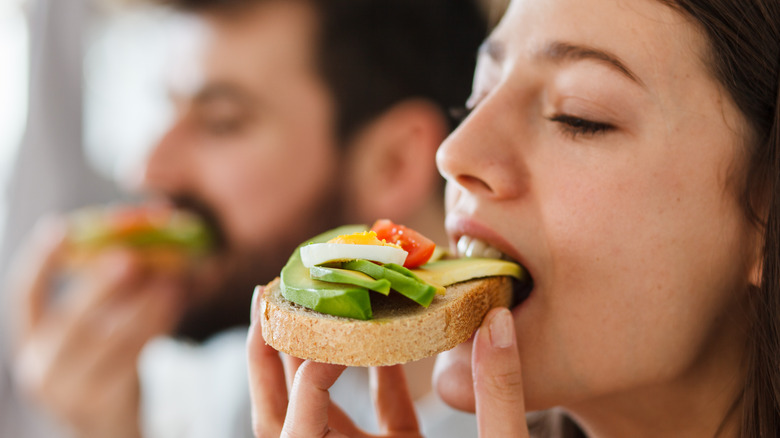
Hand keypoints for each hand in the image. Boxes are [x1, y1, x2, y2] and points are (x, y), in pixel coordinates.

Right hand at [9, 218, 184, 437]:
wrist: (110, 434)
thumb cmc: (104, 372)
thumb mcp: (93, 336)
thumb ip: (107, 297)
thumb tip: (142, 243)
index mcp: (31, 343)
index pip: (25, 297)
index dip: (41, 262)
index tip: (60, 227)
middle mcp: (42, 368)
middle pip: (72, 319)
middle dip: (102, 284)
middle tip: (133, 255)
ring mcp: (71, 391)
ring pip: (112, 338)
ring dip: (146, 301)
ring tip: (173, 275)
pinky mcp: (106, 403)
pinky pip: (136, 355)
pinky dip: (159, 323)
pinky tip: (178, 299)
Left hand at [247, 287, 530, 436]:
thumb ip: (501, 397)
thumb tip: (498, 323)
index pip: (299, 435)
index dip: (305, 379)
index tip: (326, 330)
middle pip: (286, 419)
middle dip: (274, 357)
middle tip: (272, 295)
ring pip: (327, 417)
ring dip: (319, 361)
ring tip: (320, 303)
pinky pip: (375, 422)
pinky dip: (377, 382)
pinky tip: (393, 341)